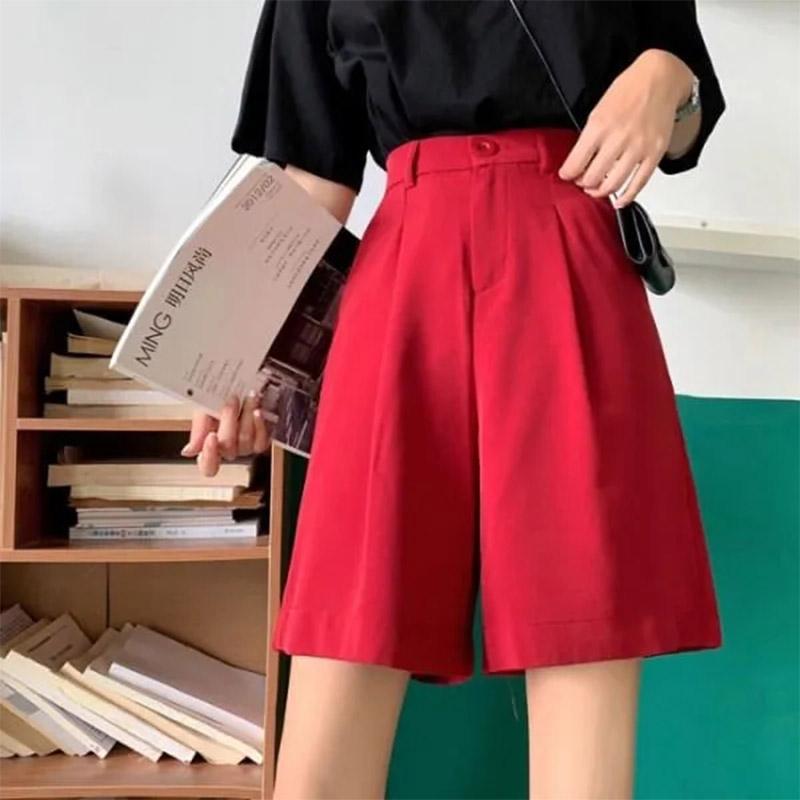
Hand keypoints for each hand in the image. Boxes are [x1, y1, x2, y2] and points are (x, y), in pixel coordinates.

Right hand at [180, 391, 270, 476]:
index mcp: (208, 446)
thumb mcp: (203, 409)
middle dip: (229, 420)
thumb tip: (190, 451)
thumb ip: (198, 429)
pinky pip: (261, 441)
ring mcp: (245, 447)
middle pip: (228, 448)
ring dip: (246, 416)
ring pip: (246, 441)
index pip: (208, 466)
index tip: (211, 436)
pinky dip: (260, 425)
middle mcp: (227, 451)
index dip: (210, 455)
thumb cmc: (218, 398)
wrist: (238, 385)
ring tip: (248, 398)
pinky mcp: (260, 441)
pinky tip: (257, 412)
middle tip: (231, 400)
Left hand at [558, 48, 695, 207]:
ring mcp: (638, 148)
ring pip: (613, 185)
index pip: (575, 163)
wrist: (661, 78)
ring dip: (601, 192)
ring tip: (597, 189)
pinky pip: (638, 184)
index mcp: (599, 126)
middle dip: (584, 184)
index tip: (567, 175)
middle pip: (592, 178)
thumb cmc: (628, 91)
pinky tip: (618, 201)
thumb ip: (589, 138)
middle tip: (583, 181)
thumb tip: (578, 164)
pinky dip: (626, 197)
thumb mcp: (598, 110)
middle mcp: (618, 138)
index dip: (568, 174)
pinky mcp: (655, 154)